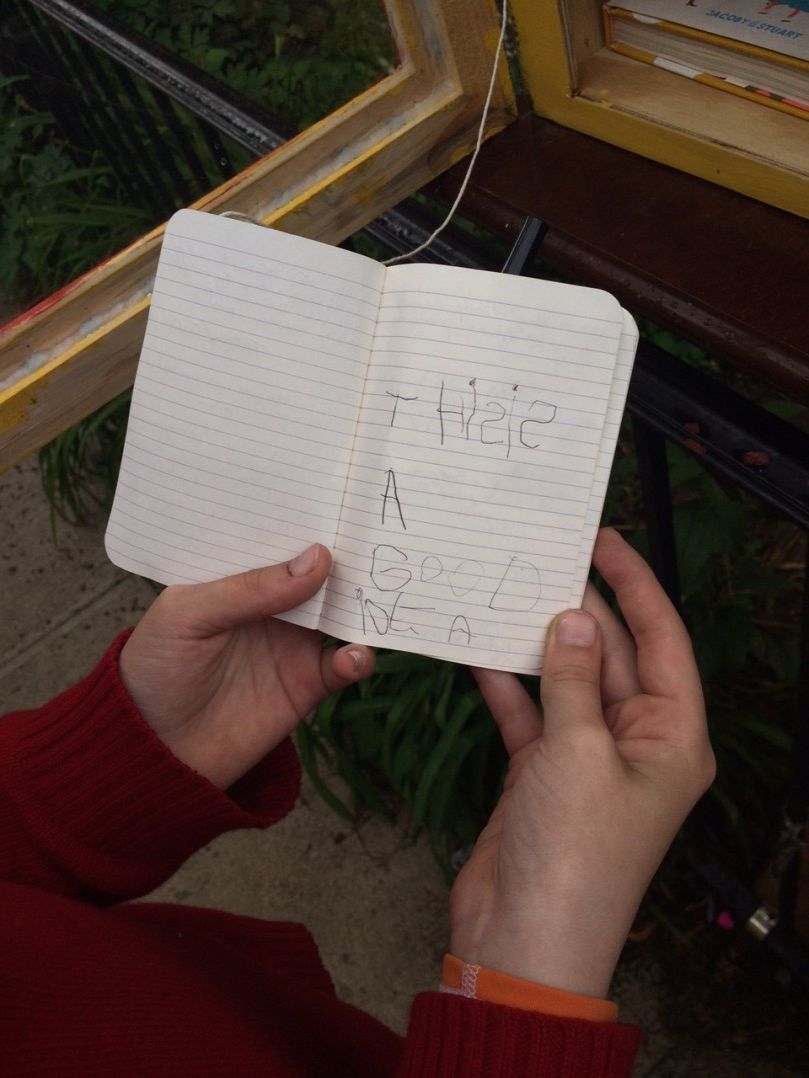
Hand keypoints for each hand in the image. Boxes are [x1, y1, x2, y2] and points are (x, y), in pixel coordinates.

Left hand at [119, 544, 373, 789]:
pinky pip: (344, 664)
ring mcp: (294, 642)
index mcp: (239, 576)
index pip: (279, 540)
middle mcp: (272, 604)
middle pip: (320, 573)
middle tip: (379, 535)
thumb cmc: (155, 670)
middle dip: (348, 556)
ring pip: (341, 613)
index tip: (342, 498)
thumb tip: (319, 559)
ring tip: (381, 592)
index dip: (307, 520)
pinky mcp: (308, 683)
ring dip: (363, 603)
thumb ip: (250, 588)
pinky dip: (358, 657)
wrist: (152, 753)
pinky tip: (356, 655)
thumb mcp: (188, 615)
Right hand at [450, 528, 714, 998]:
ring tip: (508, 592)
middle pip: (611, 656)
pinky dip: (507, 685)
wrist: (525, 938)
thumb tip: (572, 618)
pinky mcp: (543, 772)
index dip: (636, 586)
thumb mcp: (578, 751)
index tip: (605, 540)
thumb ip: (572, 678)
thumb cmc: (573, 851)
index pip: (663, 641)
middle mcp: (636, 741)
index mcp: (672, 737)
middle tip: (540, 559)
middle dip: (579, 610)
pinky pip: (530, 712)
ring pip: (566, 681)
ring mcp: (587, 756)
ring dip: (539, 644)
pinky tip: (480, 651)